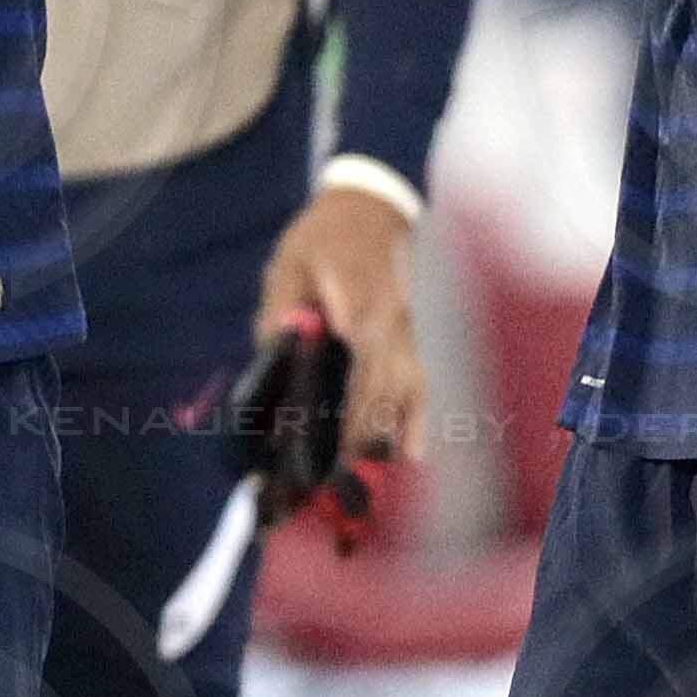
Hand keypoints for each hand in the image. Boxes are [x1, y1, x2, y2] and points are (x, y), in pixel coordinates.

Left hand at [256, 185, 426, 468]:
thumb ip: (281, 311)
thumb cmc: (320, 239)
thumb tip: (277, 354)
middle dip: (354, 442)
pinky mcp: (410, 341)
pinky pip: (419, 385)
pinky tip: (409, 455)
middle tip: (326, 485)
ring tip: (356, 483)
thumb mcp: (287, 265)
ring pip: (400, 396)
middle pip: (379, 393)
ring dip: (380, 439)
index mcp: (361, 304)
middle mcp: (392, 325)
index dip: (340, 415)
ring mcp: (407, 335)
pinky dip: (416, 420)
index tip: (316, 452)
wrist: (368, 210)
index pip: (354, 372)